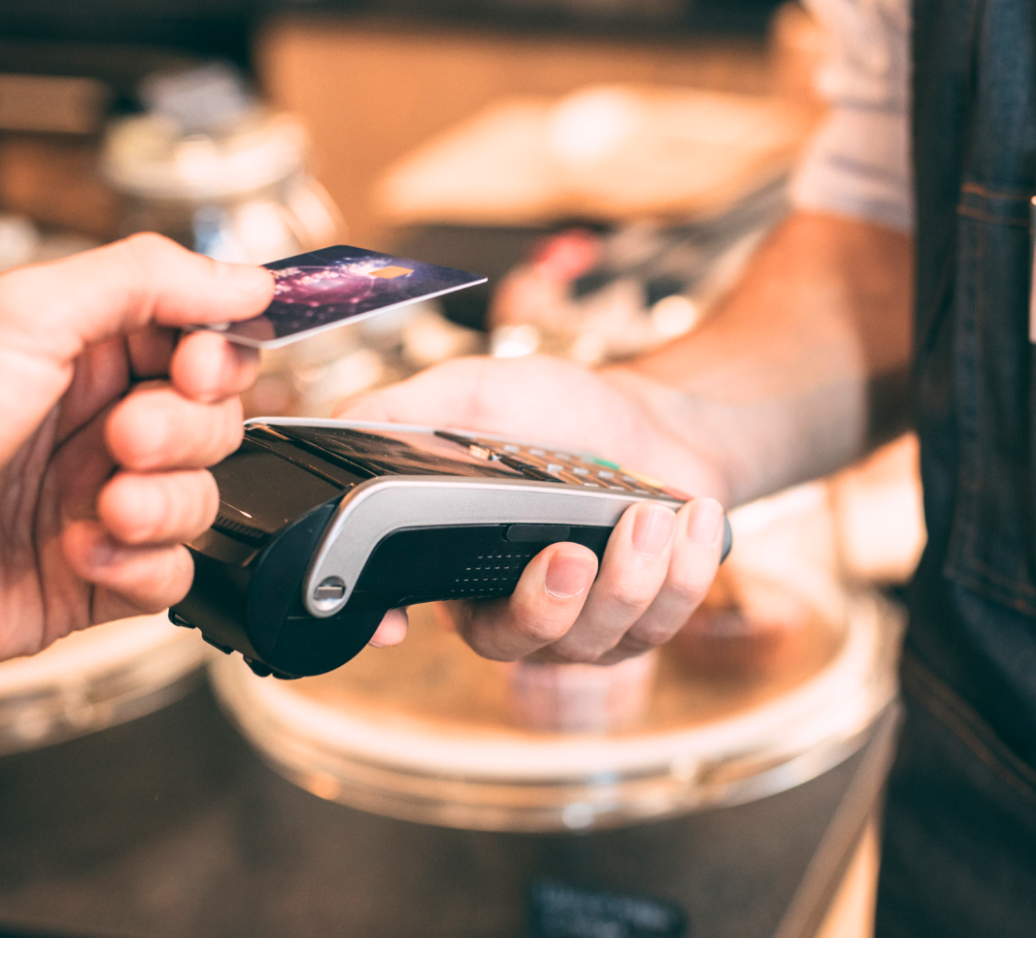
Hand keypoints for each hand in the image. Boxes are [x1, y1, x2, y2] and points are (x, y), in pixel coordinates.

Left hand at [0, 234, 273, 704]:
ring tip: (102, 502)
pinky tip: (81, 551)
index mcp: (82, 351)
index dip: (219, 351)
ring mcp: (96, 503)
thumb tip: (246, 278)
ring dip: (165, 501)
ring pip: (203, 499)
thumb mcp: (21, 313)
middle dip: (184, 428)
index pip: (202, 339)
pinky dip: (141, 565)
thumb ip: (145, 281)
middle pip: (216, 420)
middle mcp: (95, 425)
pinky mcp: (92, 580)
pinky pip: (172, 576)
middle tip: (122, 436)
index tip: (195, 364)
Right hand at [339, 354, 729, 662]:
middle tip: (573, 551)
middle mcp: (516, 607)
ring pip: (601, 639)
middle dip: (549, 604)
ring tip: (651, 517)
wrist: (652, 419)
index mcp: (456, 564)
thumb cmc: (558, 412)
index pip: (407, 610)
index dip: (392, 622)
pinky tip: (695, 518)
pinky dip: (688, 571)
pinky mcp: (650, 621)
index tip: (398, 625)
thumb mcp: (474, 393)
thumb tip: (340, 429)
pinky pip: (667, 619)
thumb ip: (405, 410)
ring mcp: (586, 625)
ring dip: (632, 580)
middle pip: (519, 643)